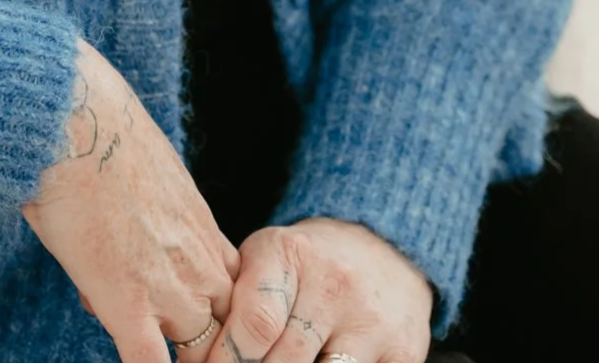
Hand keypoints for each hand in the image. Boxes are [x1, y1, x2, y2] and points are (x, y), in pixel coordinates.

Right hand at [20, 39, 242, 362]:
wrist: (80, 119)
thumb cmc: (100, 130)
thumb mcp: (149, 171)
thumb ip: (151, 207)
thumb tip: (122, 222)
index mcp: (203, 229)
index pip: (235, 291)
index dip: (217, 312)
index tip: (198, 321)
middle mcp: (198, 261)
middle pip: (226, 328)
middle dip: (206, 345)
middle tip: (184, 345)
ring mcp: (167, 286)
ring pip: (196, 351)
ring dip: (179, 356)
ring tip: (153, 347)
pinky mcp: (127, 301)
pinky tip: (132, 362)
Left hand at [204, 215, 433, 362]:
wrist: (382, 247)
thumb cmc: (306, 263)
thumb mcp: (265, 259)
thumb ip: (236, 299)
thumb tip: (195, 348)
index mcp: (290, 254)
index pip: (254, 324)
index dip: (226, 360)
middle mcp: (334, 283)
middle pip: (284, 361)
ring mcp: (372, 320)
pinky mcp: (403, 352)